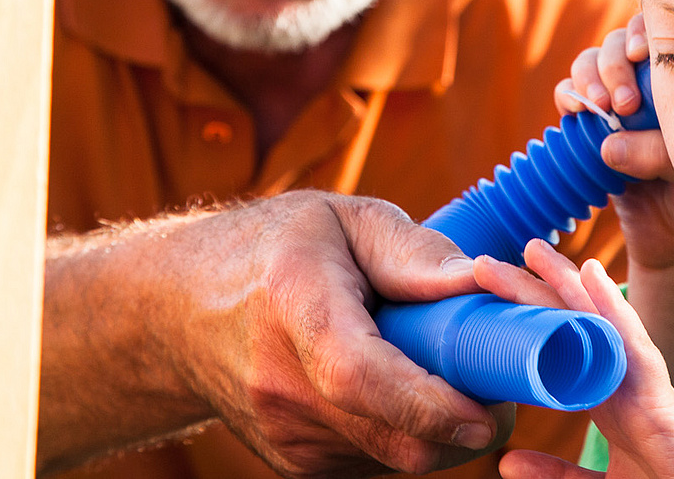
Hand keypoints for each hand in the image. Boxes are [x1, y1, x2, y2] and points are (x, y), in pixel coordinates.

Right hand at [39, 191, 512, 477]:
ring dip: (443, 428)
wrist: (175, 313)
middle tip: (498, 374)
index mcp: (294, 305)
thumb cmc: (271, 250)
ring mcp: (285, 437)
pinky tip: (400, 386)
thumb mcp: (342, 218)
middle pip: (396, 438)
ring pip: (398, 458)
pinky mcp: (296, 466)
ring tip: (441, 365)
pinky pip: (379, 462)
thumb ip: (412, 251)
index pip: (360, 376)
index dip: (431, 403)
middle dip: (468, 421)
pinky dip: (410, 434)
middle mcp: (282, 385)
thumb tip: (481, 282)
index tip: (487, 406)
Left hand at [493, 241, 673, 478]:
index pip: (559, 351)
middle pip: (571, 328)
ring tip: (530, 249)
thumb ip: (555, 474)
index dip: (525, 321)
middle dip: (531, 293)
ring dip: (562, 283)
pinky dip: (613, 309)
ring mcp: (642, 390)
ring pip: (596, 325)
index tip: (485, 297)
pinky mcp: (660, 404)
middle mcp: (623, 386)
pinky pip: (634, 348)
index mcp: (607, 404)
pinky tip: (592, 274)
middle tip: (484, 263)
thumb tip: (505, 460)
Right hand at [555, 15, 673, 270]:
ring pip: (591, 62)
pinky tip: (577, 111)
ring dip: (589, 78)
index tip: (642, 54)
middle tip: (624, 104)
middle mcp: (645, 80)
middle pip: (619, 43)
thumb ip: (656, 153)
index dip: (643, 32)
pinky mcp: (587, 122)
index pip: (658, 33)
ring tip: (600, 109)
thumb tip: (609, 145)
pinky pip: (570, 94)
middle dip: (614, 66)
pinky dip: (569, 95)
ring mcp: (614, 98)